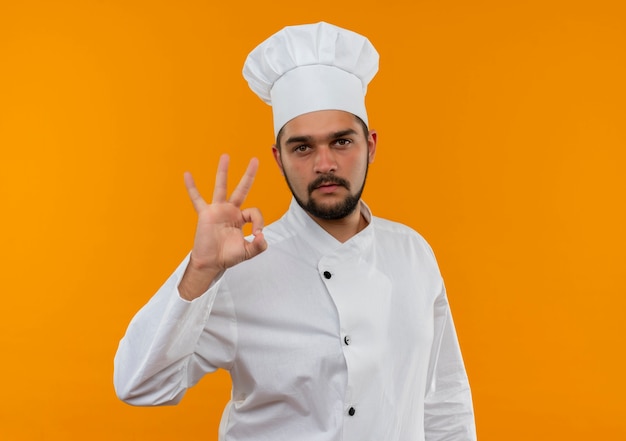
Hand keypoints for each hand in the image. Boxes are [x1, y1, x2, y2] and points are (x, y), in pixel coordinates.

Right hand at [179, 154, 267, 299]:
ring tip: (226, 156)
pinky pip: (197, 198)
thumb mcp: (247, 252)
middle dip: (249, 175)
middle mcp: (230, 210)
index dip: (259, 222)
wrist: (211, 263)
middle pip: (242, 189)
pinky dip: (191, 187)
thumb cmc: (228, 256)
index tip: (257, 234)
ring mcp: (217, 210)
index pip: (254, 212)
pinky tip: (187, 175)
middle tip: (255, 160)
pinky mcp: (205, 214)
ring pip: (221, 187)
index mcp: (241, 218)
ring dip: (223, 171)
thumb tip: (262, 236)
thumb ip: (258, 246)